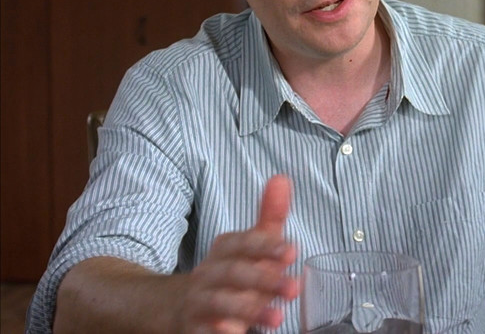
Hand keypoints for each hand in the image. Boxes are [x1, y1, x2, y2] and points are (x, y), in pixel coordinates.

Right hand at [177, 175, 298, 332]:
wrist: (179, 305)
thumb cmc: (229, 272)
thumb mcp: (249, 244)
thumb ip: (269, 216)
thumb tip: (282, 179)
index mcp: (225, 250)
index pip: (244, 243)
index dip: (266, 246)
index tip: (290, 251)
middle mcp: (211, 273)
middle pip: (235, 273)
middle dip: (264, 279)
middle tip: (292, 287)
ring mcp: (201, 301)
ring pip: (221, 303)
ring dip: (249, 309)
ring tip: (278, 318)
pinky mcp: (195, 327)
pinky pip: (203, 330)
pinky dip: (217, 332)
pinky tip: (233, 333)